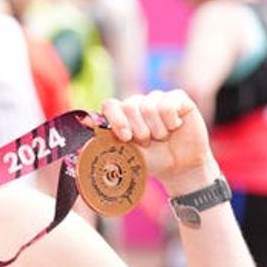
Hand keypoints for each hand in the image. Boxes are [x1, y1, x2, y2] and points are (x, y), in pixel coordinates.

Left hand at [98, 90, 218, 194]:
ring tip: (161, 138)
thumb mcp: (128, 153)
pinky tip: (174, 127)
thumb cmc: (151, 160)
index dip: (116, 120)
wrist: (179, 167)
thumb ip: (109, 138)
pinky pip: (168, 103)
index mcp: (122, 116)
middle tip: (147, 142)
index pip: (110, 105)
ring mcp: (157, 99)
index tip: (125, 137)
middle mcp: (138, 104)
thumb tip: (86, 122)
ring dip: (156, 129)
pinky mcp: (178, 99)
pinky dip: (170, 121)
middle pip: (130, 106)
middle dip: (139, 130)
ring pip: (149, 106)